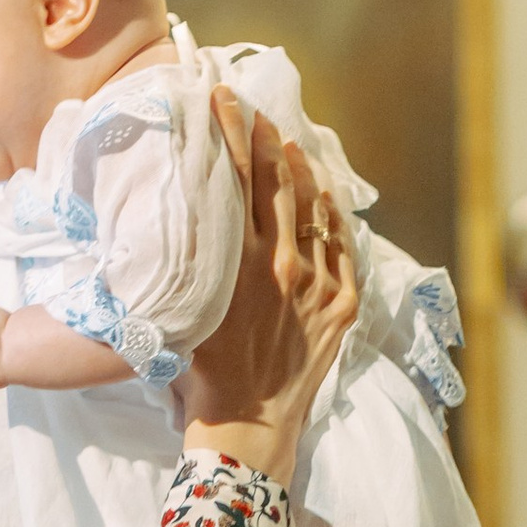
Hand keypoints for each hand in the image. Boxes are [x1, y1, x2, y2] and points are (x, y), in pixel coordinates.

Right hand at [180, 93, 358, 480]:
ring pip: (312, 208)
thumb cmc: (204, 376)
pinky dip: (332, 215)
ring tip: (288, 140)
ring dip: (299, 168)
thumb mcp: (187, 311)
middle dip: (262, 136)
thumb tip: (184, 223)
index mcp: (238, 265)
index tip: (223, 99)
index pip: (236, 180)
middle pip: (274, 183)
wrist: (250, 427)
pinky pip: (342, 246)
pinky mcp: (342, 305)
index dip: (231, 133)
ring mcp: (317, 284)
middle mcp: (280, 266)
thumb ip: (194, 266)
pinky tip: (324, 193)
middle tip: (250, 105)